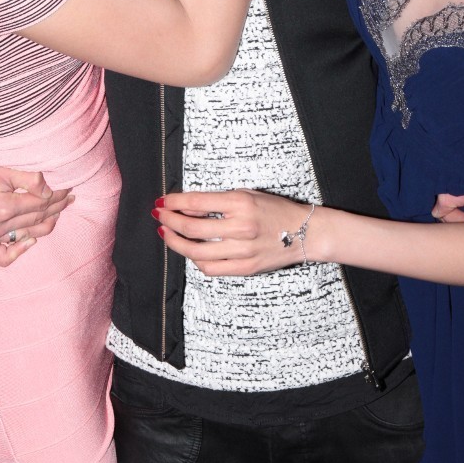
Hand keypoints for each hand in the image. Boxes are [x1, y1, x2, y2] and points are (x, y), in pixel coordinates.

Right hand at [0, 156, 73, 265]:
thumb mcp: (3, 170)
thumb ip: (28, 180)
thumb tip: (49, 190)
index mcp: (4, 207)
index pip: (41, 203)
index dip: (57, 196)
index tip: (67, 190)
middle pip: (36, 219)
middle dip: (56, 208)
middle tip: (68, 200)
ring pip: (26, 235)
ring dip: (45, 226)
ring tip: (57, 215)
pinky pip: (2, 257)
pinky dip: (18, 252)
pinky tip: (31, 240)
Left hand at [154, 189, 315, 275]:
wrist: (304, 232)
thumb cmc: (274, 209)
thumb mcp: (246, 194)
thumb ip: (217, 201)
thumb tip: (186, 206)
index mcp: (241, 203)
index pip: (197, 202)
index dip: (175, 202)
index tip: (162, 201)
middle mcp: (241, 227)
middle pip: (192, 228)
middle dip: (169, 221)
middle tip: (159, 216)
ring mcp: (243, 251)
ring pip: (197, 251)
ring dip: (176, 242)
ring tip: (166, 234)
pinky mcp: (245, 268)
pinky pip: (211, 268)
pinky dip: (196, 260)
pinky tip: (189, 251)